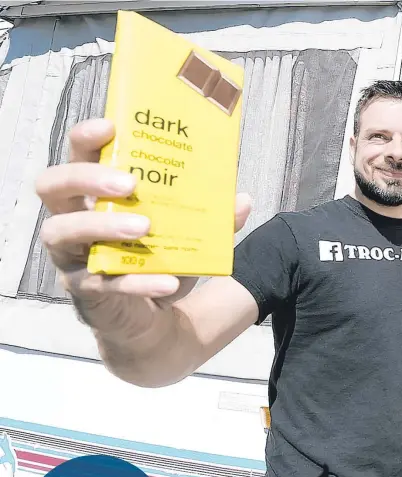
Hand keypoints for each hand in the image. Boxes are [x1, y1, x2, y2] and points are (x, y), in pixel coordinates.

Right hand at [35, 118, 250, 330]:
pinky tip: (167, 281)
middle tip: (129, 183)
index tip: (111, 126)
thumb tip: (243, 200)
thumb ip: (214, 218)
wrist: (156, 318)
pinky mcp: (84, 291)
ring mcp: (71, 256)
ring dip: (102, 226)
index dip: (86, 138)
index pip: (77, 155)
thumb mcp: (190, 235)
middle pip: (52, 186)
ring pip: (60, 233)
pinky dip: (137, 281)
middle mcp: (72, 218)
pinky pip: (102, 283)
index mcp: (95, 194)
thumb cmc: (160, 260)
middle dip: (86, 178)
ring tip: (144, 226)